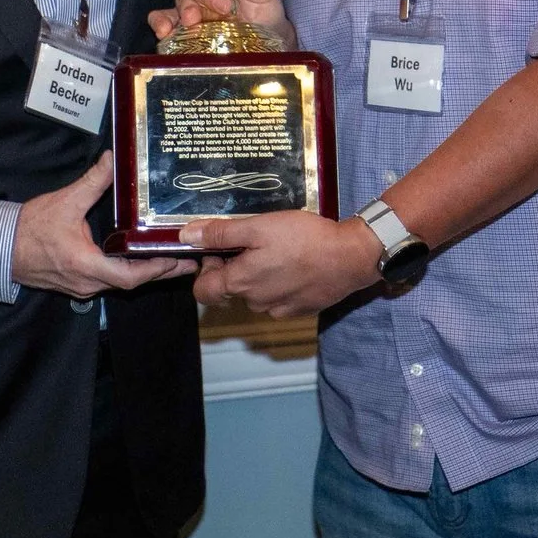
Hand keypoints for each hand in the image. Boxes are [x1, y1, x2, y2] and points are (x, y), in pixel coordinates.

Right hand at [13, 152, 196, 297]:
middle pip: (132, 283)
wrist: (0, 247)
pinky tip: (140, 261)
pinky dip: (130, 273)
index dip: (156, 269)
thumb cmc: (30, 228)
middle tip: (188, 261)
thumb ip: (93, 181)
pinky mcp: (77, 284)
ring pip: (122, 284)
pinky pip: (110, 282)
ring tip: (171, 259)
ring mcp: (82, 287)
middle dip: (161, 272)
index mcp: (85, 264)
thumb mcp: (65, 201)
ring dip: (147, 273)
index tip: (178, 258)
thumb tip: (114, 160)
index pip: (130, 276)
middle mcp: (87, 282)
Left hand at [187, 210, 381, 318]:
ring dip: (259, 275)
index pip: (203, 291)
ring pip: (256, 294)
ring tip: (279, 251)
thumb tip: (186, 235)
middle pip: (231, 290)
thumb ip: (220, 233)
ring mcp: (279, 310)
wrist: (351, 257)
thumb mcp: (258, 227)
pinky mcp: (299, 310)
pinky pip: (278, 299)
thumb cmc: (304, 239)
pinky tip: (296, 265)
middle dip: (236, 267)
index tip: (221, 250)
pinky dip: (281, 284)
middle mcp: (256, 302)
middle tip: (255, 243)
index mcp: (241, 283)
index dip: (206, 270)